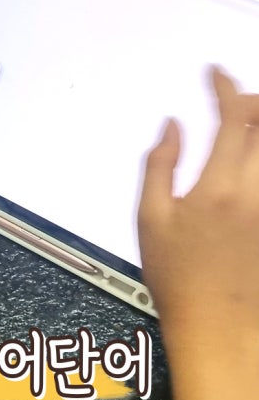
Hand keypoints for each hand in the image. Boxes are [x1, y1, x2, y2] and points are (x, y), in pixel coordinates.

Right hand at [137, 66, 258, 348]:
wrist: (218, 327)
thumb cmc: (177, 277)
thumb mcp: (150, 219)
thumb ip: (159, 166)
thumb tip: (172, 126)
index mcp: (219, 187)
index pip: (233, 119)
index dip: (225, 87)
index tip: (213, 72)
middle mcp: (255, 192)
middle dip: (255, 100)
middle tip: (235, 98)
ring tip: (248, 124)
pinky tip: (250, 161)